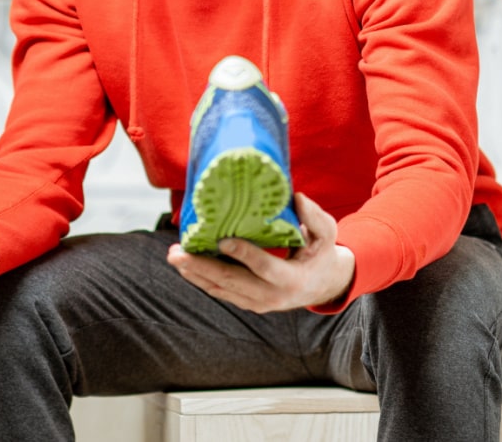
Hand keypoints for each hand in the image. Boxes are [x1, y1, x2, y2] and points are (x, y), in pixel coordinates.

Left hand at [167, 193, 355, 312]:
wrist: (324, 286)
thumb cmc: (323, 254)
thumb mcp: (327, 234)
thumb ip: (314, 217)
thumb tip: (295, 196)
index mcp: (292, 279)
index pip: (265, 268)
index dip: (243, 254)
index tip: (222, 239)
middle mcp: (272, 297)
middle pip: (232, 282)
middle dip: (202, 267)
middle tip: (177, 253)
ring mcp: (259, 304)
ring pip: (222, 290)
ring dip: (195, 274)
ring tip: (174, 257)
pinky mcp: (249, 304)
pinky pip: (222, 293)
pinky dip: (202, 280)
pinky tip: (186, 266)